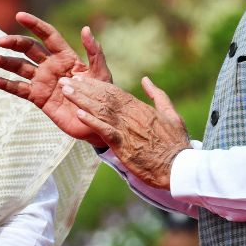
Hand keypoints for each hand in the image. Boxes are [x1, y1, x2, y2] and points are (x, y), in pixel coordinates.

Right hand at [0, 12, 111, 146]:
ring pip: (20, 67)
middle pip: (29, 48)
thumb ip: (95, 52)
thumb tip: (86, 29)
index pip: (48, 35)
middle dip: (15, 43)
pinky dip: (6, 84)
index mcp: (66, 56)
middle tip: (0, 41)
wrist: (96, 122)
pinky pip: (19, 89)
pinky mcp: (38, 97)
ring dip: (5, 62)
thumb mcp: (101, 73)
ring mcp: (43, 81)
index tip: (20, 15)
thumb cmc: (102, 96)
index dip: (35, 24)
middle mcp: (51, 66)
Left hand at [61, 74, 190, 188]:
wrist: (180, 166)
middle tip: (64, 80)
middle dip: (83, 88)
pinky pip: (105, 131)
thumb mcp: (171, 113)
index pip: (114, 92)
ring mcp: (127, 129)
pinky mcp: (124, 145)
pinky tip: (79, 114)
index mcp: (141, 108)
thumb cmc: (177, 143)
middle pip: (103, 97)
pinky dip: (92, 122)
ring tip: (66, 91)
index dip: (96, 84)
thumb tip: (145, 79)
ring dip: (81, 100)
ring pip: (101, 110)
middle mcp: (132, 115)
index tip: (81, 78)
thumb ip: (157, 95)